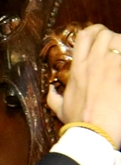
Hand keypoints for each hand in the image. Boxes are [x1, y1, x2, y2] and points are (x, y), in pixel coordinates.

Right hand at [46, 24, 120, 148]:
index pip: (84, 36)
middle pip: (105, 34)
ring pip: (120, 40)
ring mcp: (113, 66)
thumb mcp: (60, 110)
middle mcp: (94, 62)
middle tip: (115, 49)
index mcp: (78, 69)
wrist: (95, 133)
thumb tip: (51, 89)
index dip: (94, 32)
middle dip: (112, 38)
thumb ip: (53, 97)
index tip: (99, 37)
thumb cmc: (78, 122)